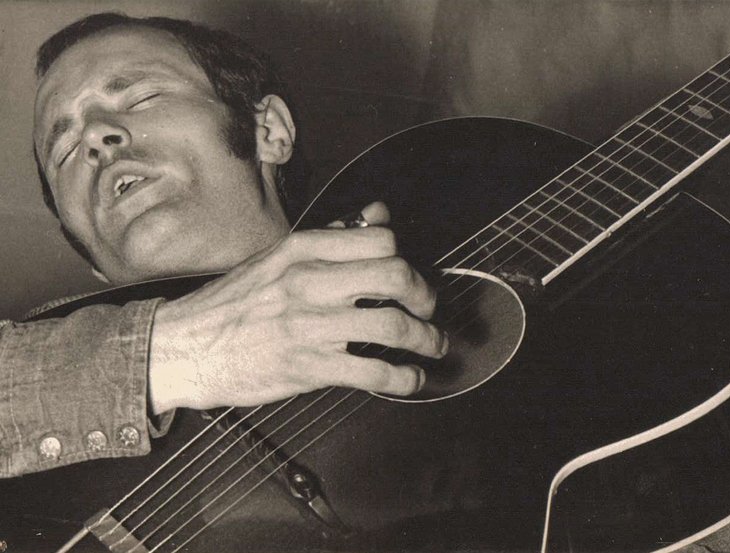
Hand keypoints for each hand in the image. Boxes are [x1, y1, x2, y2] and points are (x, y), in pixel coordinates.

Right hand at [148, 202, 446, 412]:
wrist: (183, 347)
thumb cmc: (230, 304)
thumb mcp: (276, 258)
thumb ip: (330, 238)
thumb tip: (378, 214)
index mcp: (301, 249)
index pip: (379, 239)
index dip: (406, 258)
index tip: (410, 277)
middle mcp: (309, 281)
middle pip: (395, 275)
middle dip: (426, 295)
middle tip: (429, 309)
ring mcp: (309, 325)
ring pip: (392, 325)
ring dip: (425, 338)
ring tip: (432, 346)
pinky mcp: (308, 366)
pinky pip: (372, 371)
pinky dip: (404, 377)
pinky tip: (410, 379)